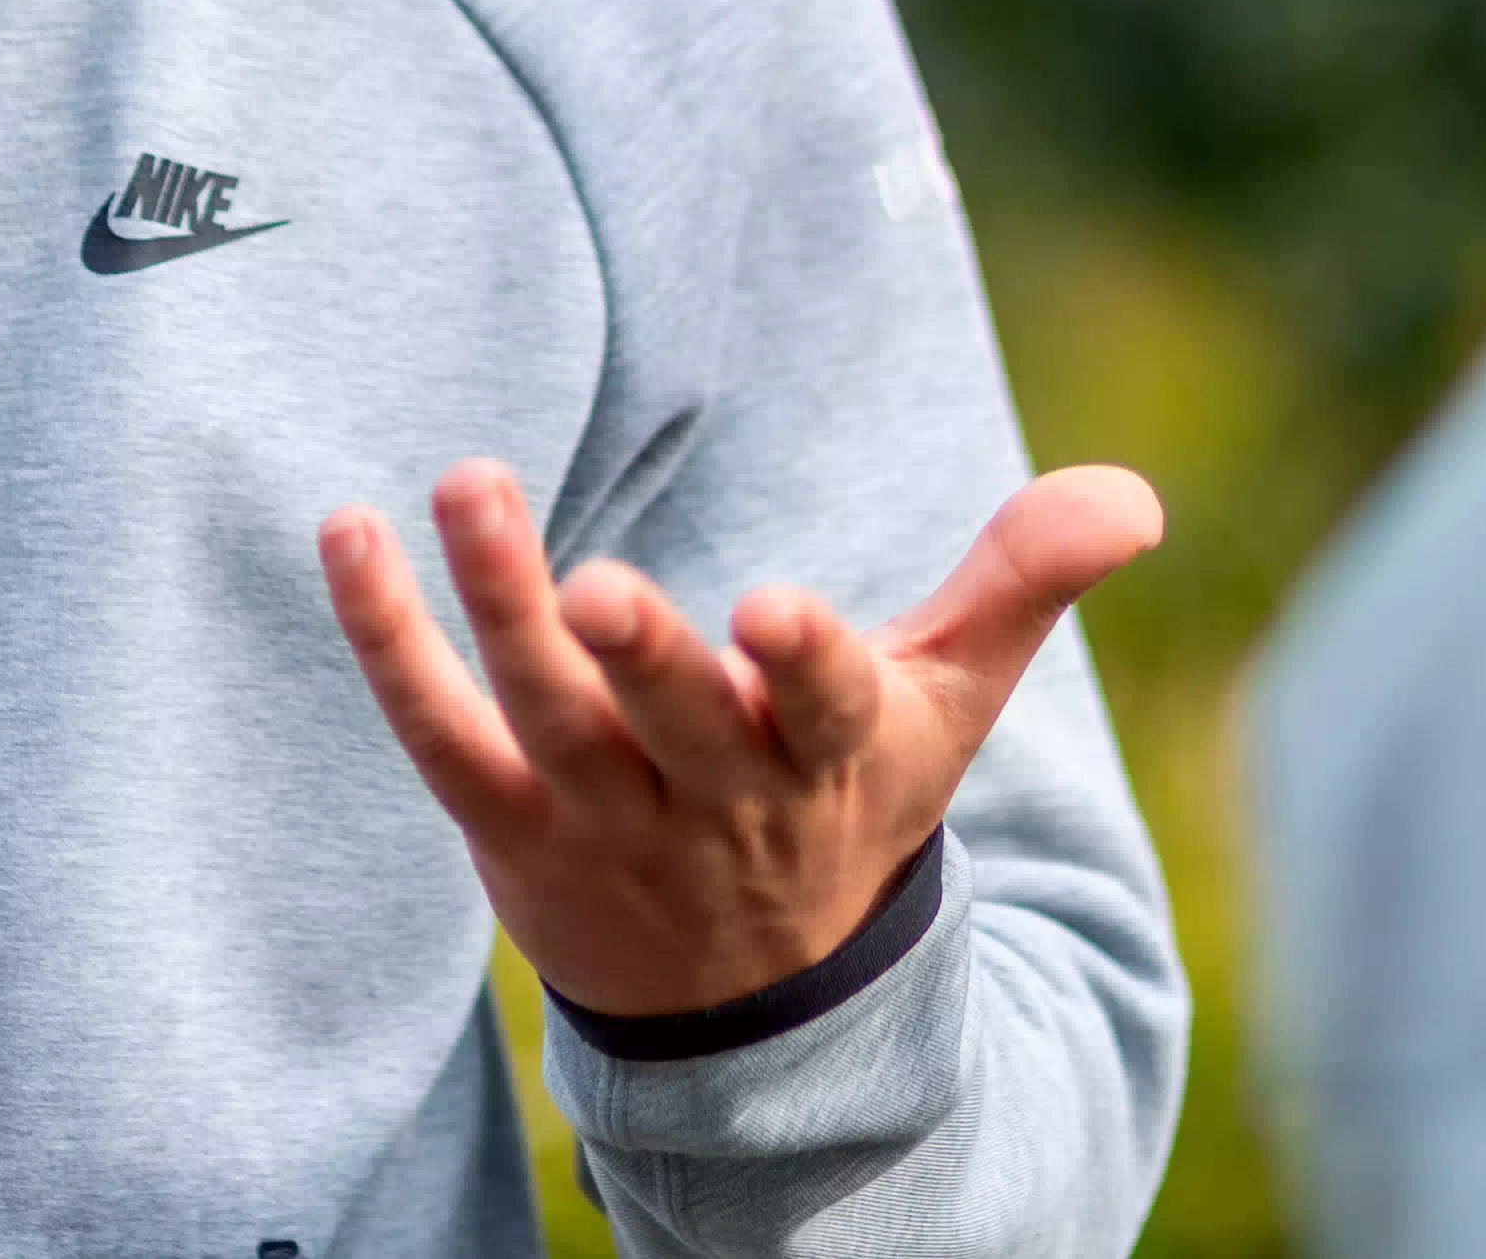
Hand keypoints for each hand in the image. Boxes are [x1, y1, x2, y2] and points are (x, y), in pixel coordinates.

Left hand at [319, 457, 1164, 1018]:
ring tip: (468, 485)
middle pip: (672, 727)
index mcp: (830, 759)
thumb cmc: (850, 795)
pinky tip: (348, 537)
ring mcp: (603, 820)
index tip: (781, 611)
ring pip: (544, 723)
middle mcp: (715, 799)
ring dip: (497, 610)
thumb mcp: (949, 701)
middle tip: (597, 581)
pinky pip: (437, 735)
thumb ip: (1025, 579)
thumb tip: (1137, 491)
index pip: (827, 711)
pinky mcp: (507, 829)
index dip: (804, 665)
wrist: (751, 1000)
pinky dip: (387, 643)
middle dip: (641, 658)